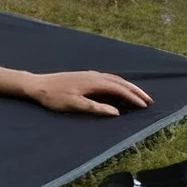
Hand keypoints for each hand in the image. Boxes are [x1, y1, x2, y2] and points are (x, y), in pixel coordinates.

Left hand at [23, 71, 151, 115]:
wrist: (37, 85)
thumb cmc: (53, 96)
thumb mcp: (74, 105)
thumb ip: (96, 108)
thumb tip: (117, 112)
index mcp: (93, 82)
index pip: (119, 89)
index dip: (133, 98)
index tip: (145, 106)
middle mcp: (93, 75)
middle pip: (120, 82)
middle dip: (135, 91)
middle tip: (149, 101)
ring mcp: (89, 75)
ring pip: (114, 79)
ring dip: (127, 87)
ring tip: (138, 96)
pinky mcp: (84, 76)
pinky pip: (107, 79)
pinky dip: (118, 84)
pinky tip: (118, 90)